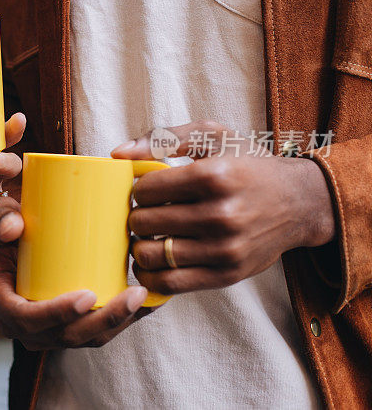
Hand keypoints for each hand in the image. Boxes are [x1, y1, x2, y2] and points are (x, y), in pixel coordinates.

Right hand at [0, 241, 149, 349]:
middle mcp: (21, 325)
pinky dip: (123, 321)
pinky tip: (149, 305)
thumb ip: (1, 217)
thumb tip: (13, 227)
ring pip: (85, 339)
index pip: (28, 319)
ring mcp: (46, 331)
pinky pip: (96, 333)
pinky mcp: (66, 328)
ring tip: (144, 297)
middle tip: (134, 294)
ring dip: (118, 323)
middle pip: (65, 336)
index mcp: (0, 302)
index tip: (89, 296)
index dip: (59, 313)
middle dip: (104, 320)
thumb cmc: (8, 230)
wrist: (13, 245)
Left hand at [113, 120, 336, 294]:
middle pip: (144, 222)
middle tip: (147, 213)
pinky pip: (170, 283)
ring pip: (152, 255)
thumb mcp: (213, 136)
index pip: (145, 190)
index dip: (139, 190)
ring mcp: (225, 248)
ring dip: (140, 246)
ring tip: (148, 236)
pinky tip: (150, 262)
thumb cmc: (248, 164)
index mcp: (214, 176)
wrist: (300, 202)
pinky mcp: (227, 275)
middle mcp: (221, 214)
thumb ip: (164, 137)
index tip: (149, 190)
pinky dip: (150, 275)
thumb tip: (118, 154)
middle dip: (137, 216)